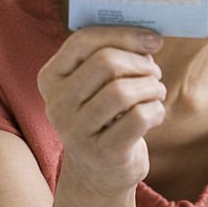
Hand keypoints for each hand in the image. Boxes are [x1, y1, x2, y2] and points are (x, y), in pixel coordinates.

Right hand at [37, 26, 166, 198]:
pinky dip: (156, 110)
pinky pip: (139, 117)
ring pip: (123, 91)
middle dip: (140, 63)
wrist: (99, 172)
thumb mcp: (97, 84)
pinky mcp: (102, 154)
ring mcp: (75, 132)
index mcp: (51, 78)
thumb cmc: (105, 114)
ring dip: (152, 87)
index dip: (123, 34)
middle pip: (106, 63)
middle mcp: (56, 104)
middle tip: (154, 72)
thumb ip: (112, 54)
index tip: (153, 39)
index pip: (83, 41)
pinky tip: (155, 114)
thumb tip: (150, 36)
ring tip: (157, 92)